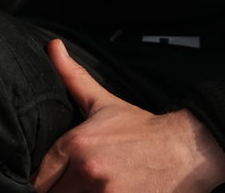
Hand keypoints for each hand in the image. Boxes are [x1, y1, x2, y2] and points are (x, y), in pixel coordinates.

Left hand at [33, 39, 224, 192]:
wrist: (185, 150)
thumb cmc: (141, 128)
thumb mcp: (103, 102)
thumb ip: (72, 77)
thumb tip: (52, 46)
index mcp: (77, 144)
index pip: (39, 178)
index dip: (43, 182)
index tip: (51, 181)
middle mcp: (88, 171)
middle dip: (58, 192)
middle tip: (68, 185)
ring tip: (85, 190)